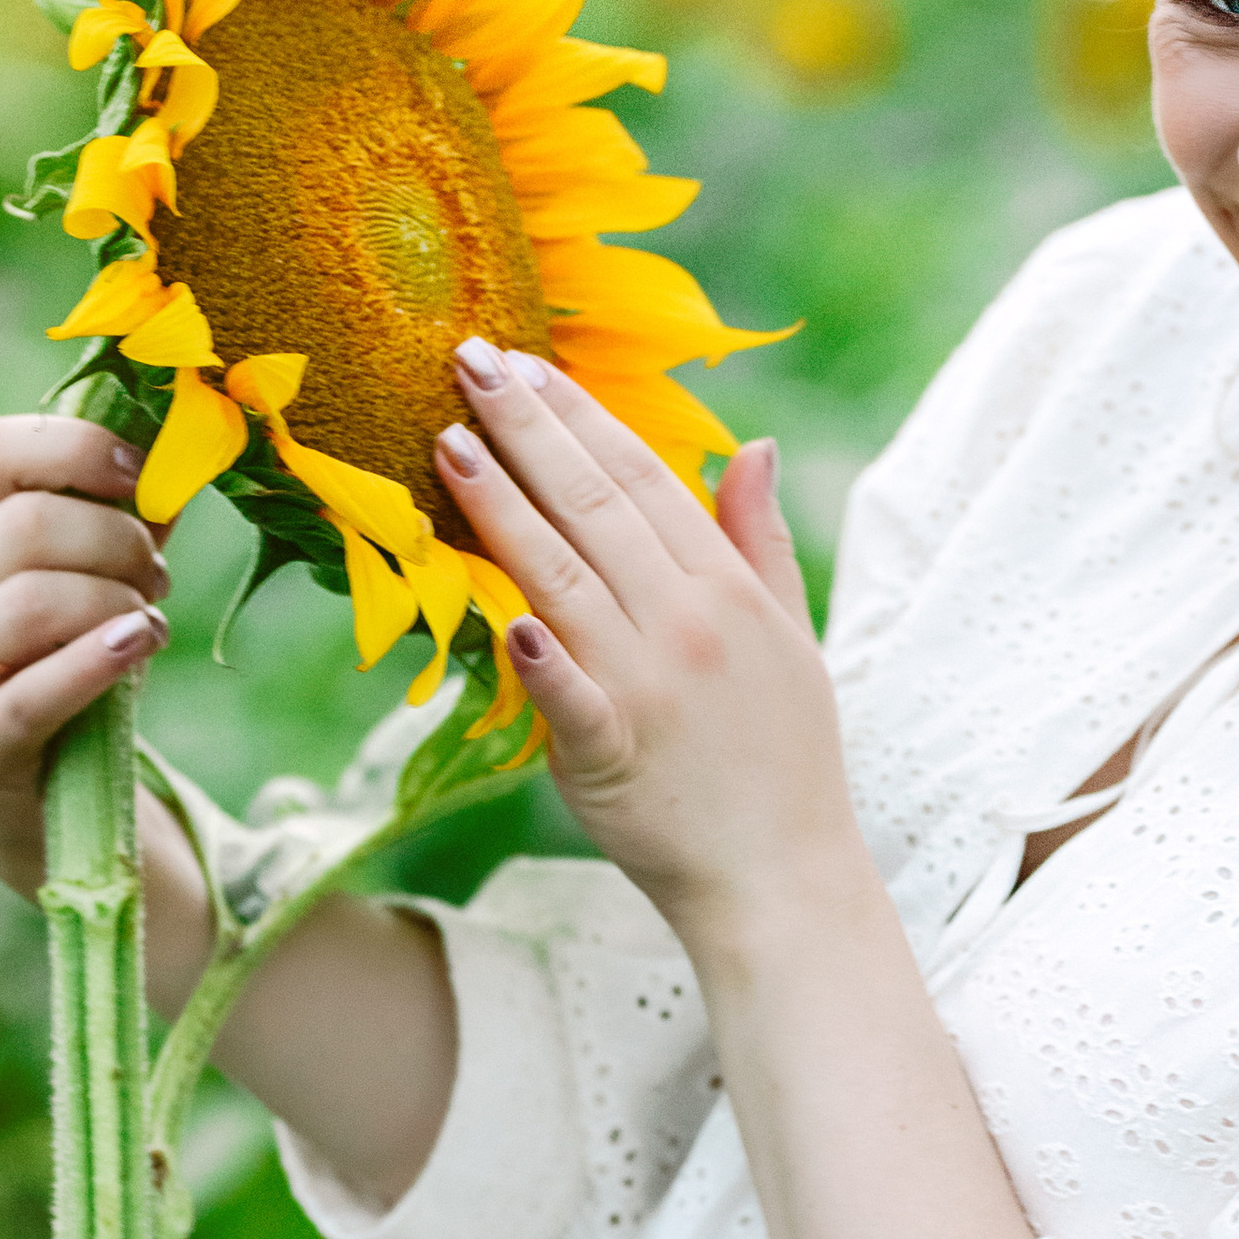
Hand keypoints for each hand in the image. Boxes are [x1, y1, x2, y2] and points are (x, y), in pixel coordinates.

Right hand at [0, 416, 171, 898]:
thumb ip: (132, 512)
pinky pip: (35, 692)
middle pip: (24, 525)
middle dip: (117, 542)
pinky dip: (98, 661)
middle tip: (156, 574)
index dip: (77, 449)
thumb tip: (190, 440)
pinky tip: (139, 643)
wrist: (43, 788)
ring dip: (114, 602)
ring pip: (29, 602)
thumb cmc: (71, 658)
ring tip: (147, 619)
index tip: (141, 474)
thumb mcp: (97, 575)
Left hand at [438, 344, 853, 937]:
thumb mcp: (791, 636)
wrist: (783, 877)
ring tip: (446, 443)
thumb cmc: (782, 757)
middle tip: (466, 361)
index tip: (526, 363)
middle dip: (527, 429)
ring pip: (564, 577)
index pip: (644, 479)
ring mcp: (652, 686)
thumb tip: (753, 445)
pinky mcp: (616, 753)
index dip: (581, 416)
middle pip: (595, 506)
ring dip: (503, 507)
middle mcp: (689, 622)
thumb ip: (759, 539)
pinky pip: (571, 698)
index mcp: (728, 589)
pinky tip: (501, 617)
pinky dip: (540, 660)